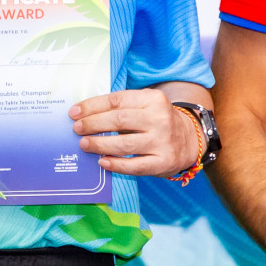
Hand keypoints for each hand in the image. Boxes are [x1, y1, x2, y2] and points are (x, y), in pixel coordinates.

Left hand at [70, 89, 198, 176]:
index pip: (117, 100)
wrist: (190, 139)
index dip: (92, 106)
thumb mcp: (146, 105)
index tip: (74, 112)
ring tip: (84, 144)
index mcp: (153, 99)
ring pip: (124, 144)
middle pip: (118, 120)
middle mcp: (160, 119)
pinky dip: (115, 165)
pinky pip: (134, 166)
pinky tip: (102, 162)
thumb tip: (84, 114)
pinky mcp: (163, 162)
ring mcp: (162, 142)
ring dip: (99, 144)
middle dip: (93, 124)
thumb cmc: (157, 120)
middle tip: (77, 129)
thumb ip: (121, 107)